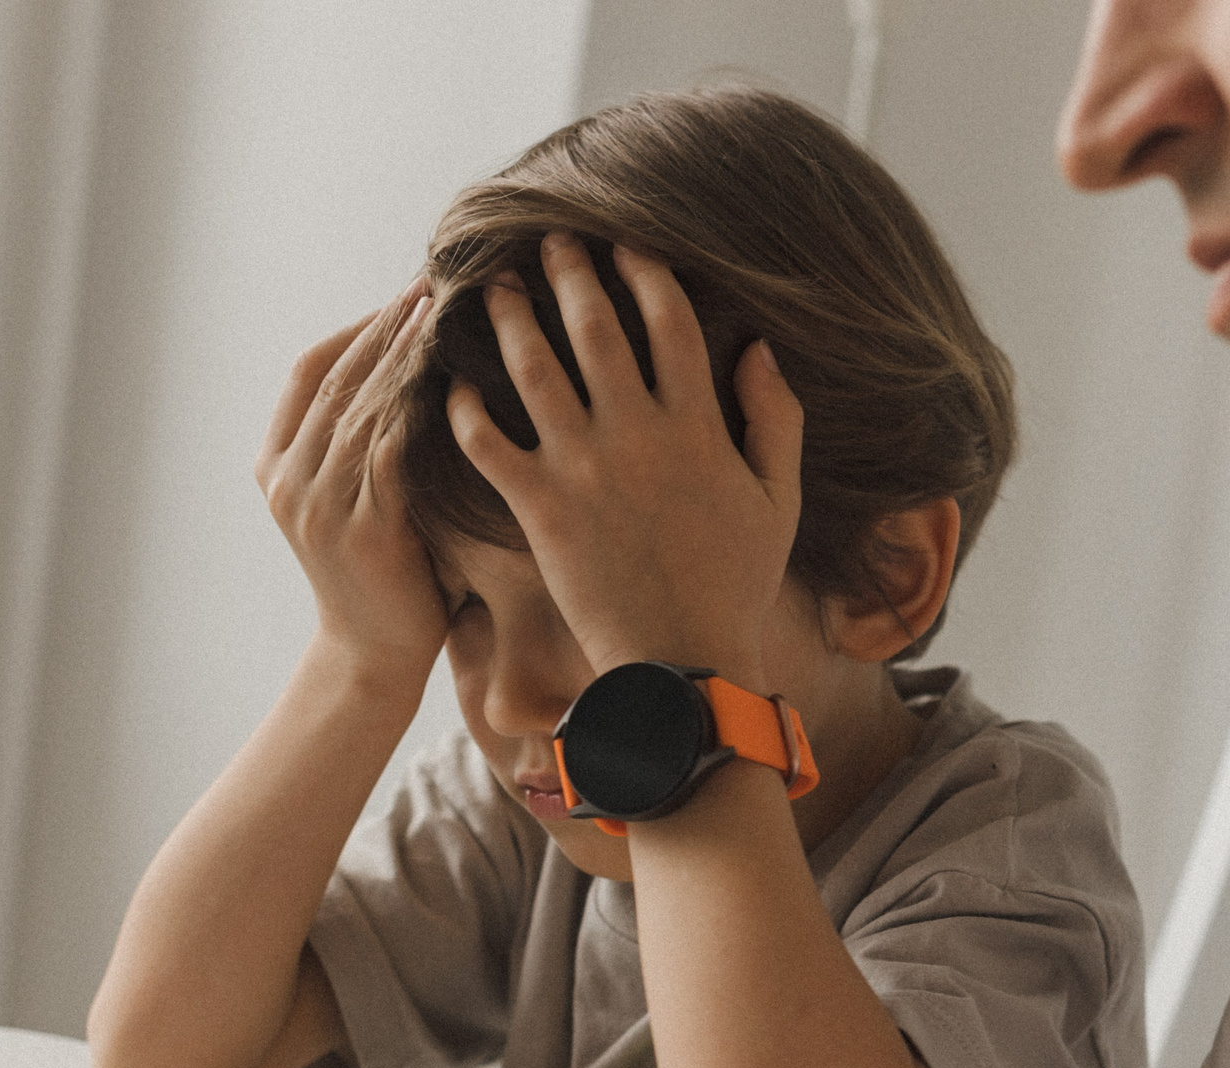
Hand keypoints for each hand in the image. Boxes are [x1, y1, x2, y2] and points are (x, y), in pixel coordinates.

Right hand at [258, 282, 445, 682]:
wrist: (374, 654)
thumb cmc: (386, 570)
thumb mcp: (361, 495)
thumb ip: (368, 439)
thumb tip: (418, 363)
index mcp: (275, 462)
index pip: (308, 368)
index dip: (357, 326)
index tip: (406, 292)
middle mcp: (285, 478)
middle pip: (333, 376)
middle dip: (384, 325)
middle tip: (433, 283)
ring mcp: (314, 504)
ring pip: (358, 405)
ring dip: (402, 354)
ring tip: (444, 313)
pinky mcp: (355, 529)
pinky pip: (384, 450)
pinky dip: (414, 407)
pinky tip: (449, 376)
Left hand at [446, 233, 802, 688]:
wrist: (683, 664)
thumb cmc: (735, 587)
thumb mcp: (779, 501)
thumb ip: (776, 420)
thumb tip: (759, 348)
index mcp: (698, 424)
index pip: (668, 320)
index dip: (643, 273)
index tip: (622, 244)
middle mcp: (637, 433)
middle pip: (594, 327)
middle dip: (568, 273)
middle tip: (546, 241)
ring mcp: (583, 468)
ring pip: (534, 369)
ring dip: (510, 320)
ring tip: (493, 288)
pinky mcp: (538, 509)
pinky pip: (488, 444)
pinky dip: (463, 409)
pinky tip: (449, 382)